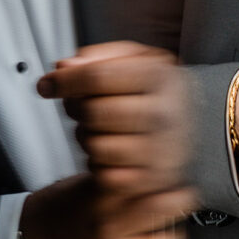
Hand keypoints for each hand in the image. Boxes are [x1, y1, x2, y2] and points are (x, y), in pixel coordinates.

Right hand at [19, 174, 191, 238]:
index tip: (179, 185)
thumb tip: (143, 175)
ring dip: (167, 238)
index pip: (151, 186)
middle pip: (163, 213)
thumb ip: (111, 183)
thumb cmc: (48, 217)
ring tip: (162, 233)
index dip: (171, 185)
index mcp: (101, 199)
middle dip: (176, 205)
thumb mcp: (78, 187)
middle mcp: (108, 228)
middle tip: (178, 203)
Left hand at [37, 41, 190, 195]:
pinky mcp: (152, 179)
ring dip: (88, 138)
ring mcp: (161, 150)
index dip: (65, 80)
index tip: (48, 84)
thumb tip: (63, 66)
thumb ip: (97, 58)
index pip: (98, 77)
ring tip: (102, 130)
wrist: (190, 132)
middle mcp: (165, 112)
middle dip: (77, 109)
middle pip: (93, 111)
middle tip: (81, 107)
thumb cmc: (153, 95)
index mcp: (161, 76)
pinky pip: (104, 175)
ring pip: (96, 145)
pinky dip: (99, 165)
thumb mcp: (135, 61)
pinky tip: (111, 152)